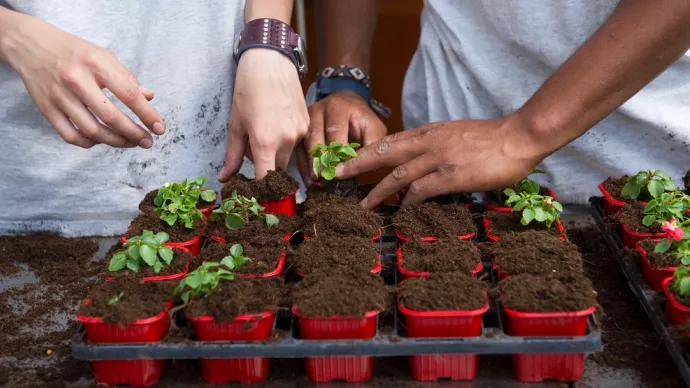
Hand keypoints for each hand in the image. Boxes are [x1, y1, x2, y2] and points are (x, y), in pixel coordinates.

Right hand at [2, 13, 164, 147]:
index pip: (128, 94)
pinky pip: (70, 136)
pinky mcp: (46, 109)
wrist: (31, 45)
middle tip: (148, 141)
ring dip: (116, 141)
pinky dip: (89, 143)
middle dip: (134, 133)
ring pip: (92, 131)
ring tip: (130, 142)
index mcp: (95, 63)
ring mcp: (59, 96)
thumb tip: (149, 98)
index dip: (147, 114)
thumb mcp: (104, 55)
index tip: (159, 128)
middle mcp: (76, 80)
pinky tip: (102, 140)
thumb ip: (127, 77)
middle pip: (110, 117)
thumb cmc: (75, 52)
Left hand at [218, 49, 308, 180]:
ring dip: (276, 153)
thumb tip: (225, 179)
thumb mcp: (235, 125)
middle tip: (252, 149)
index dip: (261, 190)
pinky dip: (286, 141)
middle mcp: (287, 140)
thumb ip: (232, 156)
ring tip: (265, 131)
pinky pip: (297, 143)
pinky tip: (276, 122)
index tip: (255, 194)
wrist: (271, 63)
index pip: (266, 179)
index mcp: (265, 142)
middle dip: (265, 166)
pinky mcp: (307, 125)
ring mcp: (300, 133)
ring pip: (288, 156)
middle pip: (278, 170)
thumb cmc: (248, 90)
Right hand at [297, 90, 386, 185]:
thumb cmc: (360, 119)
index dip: (337, 151)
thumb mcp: (372, 126)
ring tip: (316, 182)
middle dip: (320, 159)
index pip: (335, 130)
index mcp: (338, 107)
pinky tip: (309, 180)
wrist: (345, 104)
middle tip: (325, 177)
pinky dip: (303, 166)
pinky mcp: (300, 131)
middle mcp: (318, 110)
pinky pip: (298, 150)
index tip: (341, 169)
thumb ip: (372, 141)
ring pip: (304, 144)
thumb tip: (367, 163)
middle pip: (315, 136)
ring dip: (310, 165)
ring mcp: (305, 121)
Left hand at [335, 115, 544, 208]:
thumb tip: (426, 161)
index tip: (353, 159)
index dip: (370, 150)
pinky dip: (408, 203)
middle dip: (358, 163)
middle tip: (338, 174)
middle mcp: (429, 141)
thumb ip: (439, 144)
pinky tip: (400, 213)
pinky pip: (421, 192)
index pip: (392, 139)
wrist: (520, 136)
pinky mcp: (451, 176)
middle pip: (384, 151)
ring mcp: (439, 158)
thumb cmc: (494, 138)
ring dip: (378, 191)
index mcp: (431, 131)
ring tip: (364, 205)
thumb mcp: (459, 134)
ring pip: (398, 175)